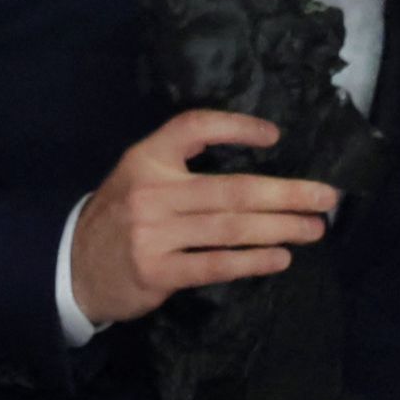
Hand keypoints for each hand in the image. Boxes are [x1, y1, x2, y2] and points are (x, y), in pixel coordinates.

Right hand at [69, 110, 339, 328]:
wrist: (72, 268)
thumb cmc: (120, 218)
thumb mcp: (138, 176)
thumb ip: (181, 167)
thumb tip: (255, 174)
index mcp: (146, 158)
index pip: (194, 127)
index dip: (236, 127)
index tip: (275, 136)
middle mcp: (151, 191)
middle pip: (232, 189)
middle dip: (286, 193)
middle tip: (326, 197)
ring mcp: (153, 234)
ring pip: (230, 228)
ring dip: (279, 228)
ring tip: (314, 229)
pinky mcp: (157, 272)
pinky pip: (215, 265)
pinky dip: (252, 262)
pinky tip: (280, 258)